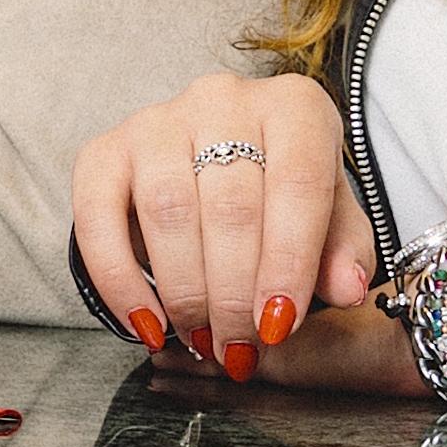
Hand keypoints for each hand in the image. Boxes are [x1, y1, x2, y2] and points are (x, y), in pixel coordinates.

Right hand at [72, 68, 367, 374]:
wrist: (219, 158)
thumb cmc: (280, 189)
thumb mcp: (329, 215)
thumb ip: (342, 250)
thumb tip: (348, 288)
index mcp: (294, 107)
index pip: (297, 184)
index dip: (288, 262)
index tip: (279, 324)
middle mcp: (223, 100)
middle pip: (230, 205)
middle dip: (234, 293)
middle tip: (239, 346)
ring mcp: (158, 120)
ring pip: (168, 210)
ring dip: (184, 291)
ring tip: (202, 338)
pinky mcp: (105, 148)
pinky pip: (98, 216)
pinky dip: (119, 280)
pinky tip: (145, 323)